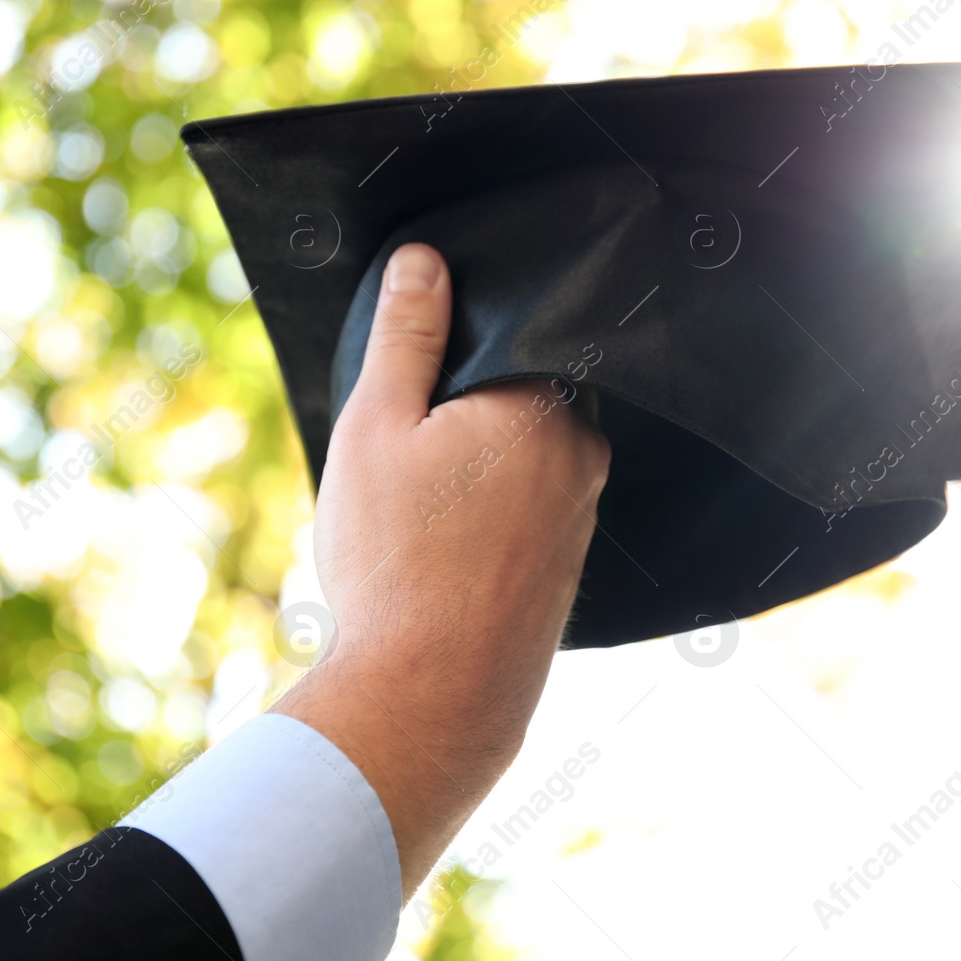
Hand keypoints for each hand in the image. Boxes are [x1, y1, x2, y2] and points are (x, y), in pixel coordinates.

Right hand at [271, 242, 610, 898]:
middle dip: (461, 412)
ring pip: (523, 458)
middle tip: (400, 458)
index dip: (451, 351)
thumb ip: (406, 338)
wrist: (432, 699)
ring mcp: (582, 514)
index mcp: (542, 405)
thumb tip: (426, 261)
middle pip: (519, 395)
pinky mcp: (569, 565)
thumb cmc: (396, 563)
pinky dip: (487, 516)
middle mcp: (582, 454)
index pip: (511, 336)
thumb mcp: (377, 429)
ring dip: (474, 468)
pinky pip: (529, 511)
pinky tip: (441, 552)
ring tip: (414, 515)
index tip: (408, 386)